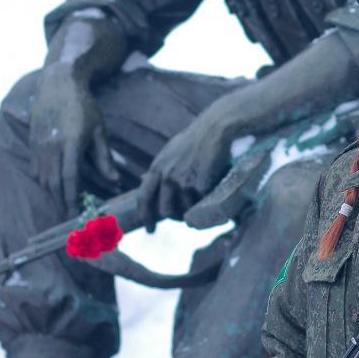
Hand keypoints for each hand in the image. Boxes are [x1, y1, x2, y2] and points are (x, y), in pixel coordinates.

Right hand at [30, 66, 118, 214]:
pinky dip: (44, 180)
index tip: (76, 213)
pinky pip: (36, 168)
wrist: (58, 84)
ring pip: (42, 178)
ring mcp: (39, 144)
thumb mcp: (99, 131)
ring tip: (63, 203)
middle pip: (53, 183)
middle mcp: (51, 146)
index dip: (72, 199)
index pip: (69, 178)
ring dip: (52, 193)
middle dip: (61, 202)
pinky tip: (53, 185)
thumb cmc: (84, 107)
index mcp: (71, 143)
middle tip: (70, 215)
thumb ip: (105, 158)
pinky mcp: (32, 142)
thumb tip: (115, 182)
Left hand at [138, 103, 235, 231]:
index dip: (145, 216)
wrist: (215, 128)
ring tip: (203, 200)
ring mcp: (184, 181)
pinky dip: (208, 202)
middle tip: (183, 217)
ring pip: (186, 210)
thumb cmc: (195, 139)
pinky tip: (213, 193)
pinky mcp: (201, 185)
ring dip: (194, 210)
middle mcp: (167, 176)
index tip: (150, 229)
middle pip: (165, 211)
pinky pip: (203, 203)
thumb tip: (142, 180)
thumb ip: (158, 168)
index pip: (143, 198)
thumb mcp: (170, 151)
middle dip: (174, 217)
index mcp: (157, 168)